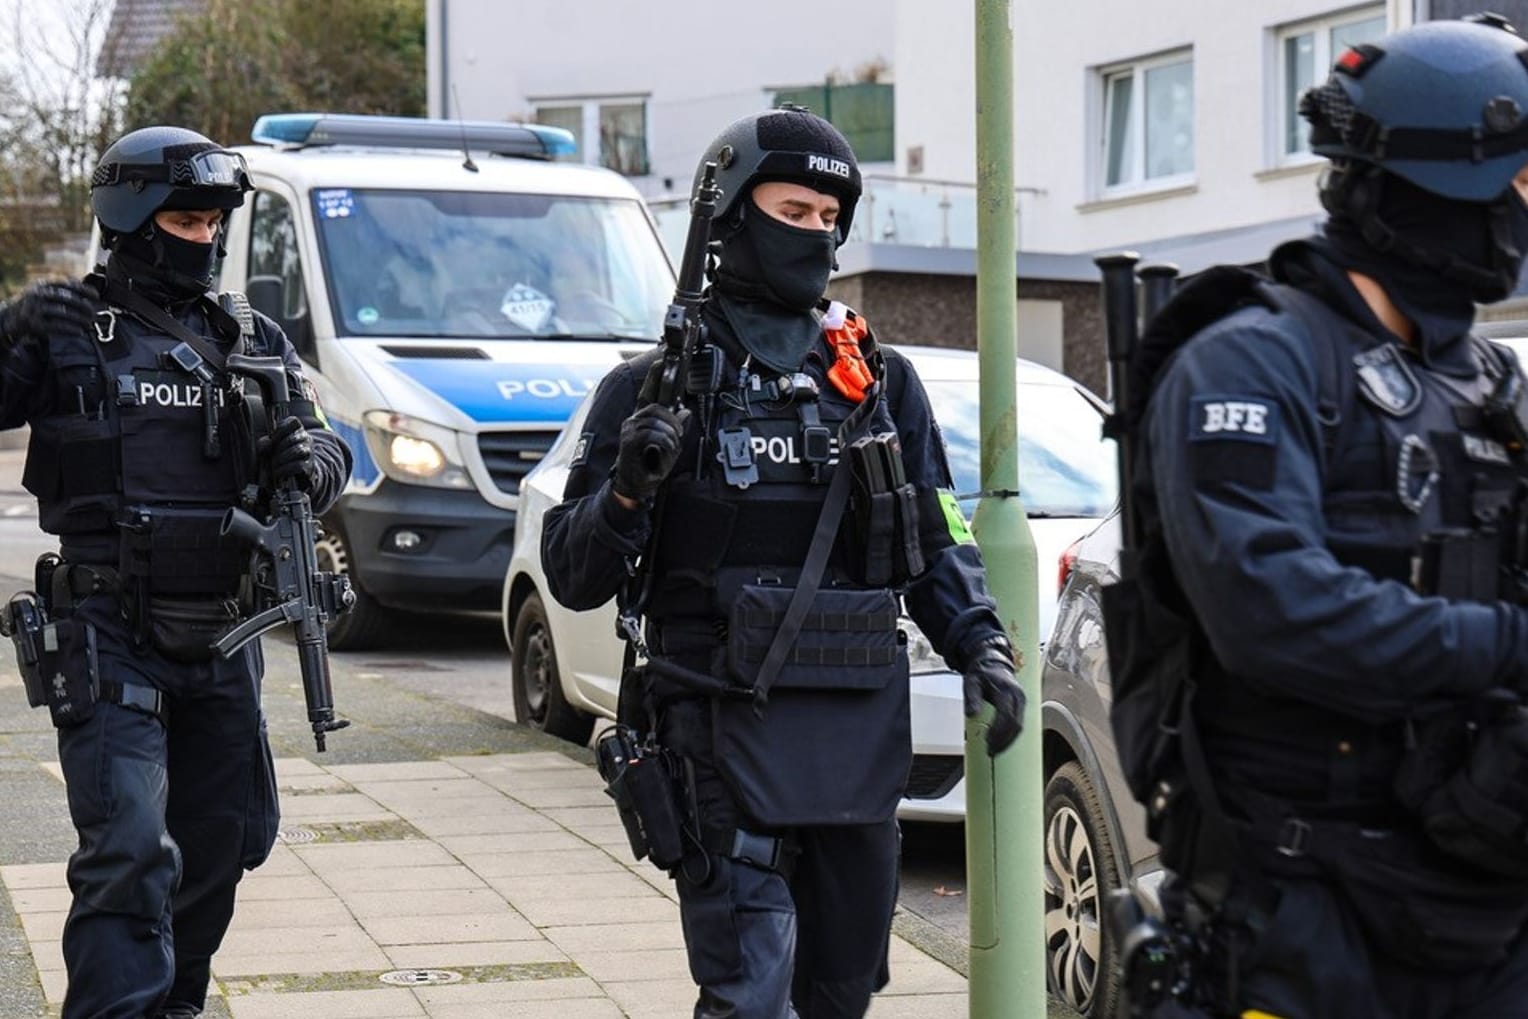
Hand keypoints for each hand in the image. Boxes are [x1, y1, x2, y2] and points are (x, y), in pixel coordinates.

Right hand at [0, 280, 95, 354]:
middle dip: (83, 306)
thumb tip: (91, 293)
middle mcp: (38, 295)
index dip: (83, 289)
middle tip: (94, 313)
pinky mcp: (34, 324)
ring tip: (88, 323)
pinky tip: (80, 332)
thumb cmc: (36, 305)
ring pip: (62, 312)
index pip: (66, 285)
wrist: (11, 318)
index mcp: (43, 285)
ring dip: (79, 319)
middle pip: (66, 298)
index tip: (96, 296)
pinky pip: (56, 326)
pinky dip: (70, 329)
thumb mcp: (45, 293)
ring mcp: (35, 309)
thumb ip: (63, 291)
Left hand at [265, 416, 314, 489]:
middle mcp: (306, 438)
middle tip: (270, 456)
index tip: (272, 439)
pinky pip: (299, 465)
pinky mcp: (309, 466)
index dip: (281, 429)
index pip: (293, 422)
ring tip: (274, 465)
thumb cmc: (281, 455)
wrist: (297, 473)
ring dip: (281, 459)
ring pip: (297, 451)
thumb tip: (266, 444)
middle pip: (292, 439)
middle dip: (278, 449)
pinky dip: (285, 469)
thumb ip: (264, 443)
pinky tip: (278, 472)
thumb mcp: (271, 446)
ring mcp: (310, 452)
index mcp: (297, 429)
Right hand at [613, 404, 688, 502]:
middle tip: (679, 436)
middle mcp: (631, 423)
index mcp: (639, 421)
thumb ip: (674, 427)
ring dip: (668, 433)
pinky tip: (668, 448)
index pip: (655, 408)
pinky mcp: (628, 442)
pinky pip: (647, 433)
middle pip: (654, 410)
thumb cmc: (650, 465)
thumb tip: (687, 412)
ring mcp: (628, 432)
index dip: (671, 416)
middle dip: (671, 422)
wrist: (636, 484)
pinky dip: (662, 439)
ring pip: (652, 421)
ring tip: (673, 446)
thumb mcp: (668, 444)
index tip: (681, 430)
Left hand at [963, 639, 1024, 755]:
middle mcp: (1018, 696)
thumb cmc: (981, 673)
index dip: (998, 732)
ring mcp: (1022, 702)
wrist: (991, 663)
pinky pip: (1019, 725)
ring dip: (1008, 741)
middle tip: (990, 752)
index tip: (988, 743)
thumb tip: (972, 714)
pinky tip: (1001, 744)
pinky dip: (1011, 736)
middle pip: (1016, 725)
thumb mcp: (971, 682)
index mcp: (1007, 690)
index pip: (1006, 716)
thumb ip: (972, 698)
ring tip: (994, 751)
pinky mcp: (1021, 707)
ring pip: (1020, 727)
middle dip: (1004, 741)